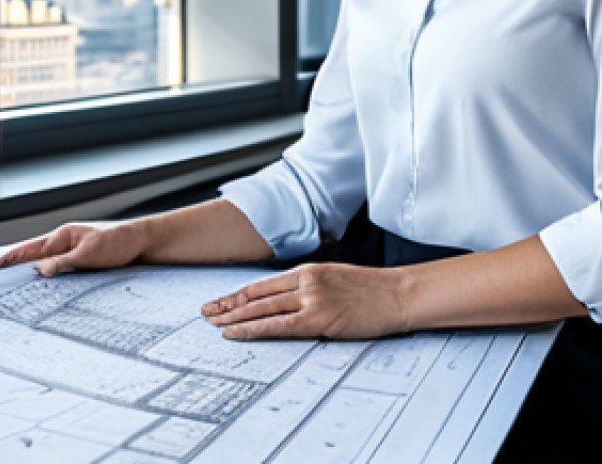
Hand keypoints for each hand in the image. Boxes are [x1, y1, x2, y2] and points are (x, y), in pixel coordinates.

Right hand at [0, 221, 148, 276]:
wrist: (142, 243)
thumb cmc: (119, 243)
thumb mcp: (90, 254)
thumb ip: (63, 263)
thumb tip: (38, 271)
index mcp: (62, 236)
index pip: (29, 248)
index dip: (8, 258)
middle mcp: (64, 243)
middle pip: (31, 256)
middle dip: (12, 266)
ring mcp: (71, 252)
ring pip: (43, 264)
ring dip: (27, 273)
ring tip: (9, 286)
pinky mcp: (80, 263)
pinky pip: (56, 271)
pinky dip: (45, 277)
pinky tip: (40, 288)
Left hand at [201, 262, 408, 339]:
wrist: (398, 295)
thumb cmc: (371, 291)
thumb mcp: (335, 279)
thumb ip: (310, 287)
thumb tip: (290, 301)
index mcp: (307, 271)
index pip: (263, 284)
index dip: (239, 294)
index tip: (221, 300)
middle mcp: (304, 281)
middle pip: (256, 294)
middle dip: (228, 304)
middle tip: (206, 312)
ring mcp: (310, 298)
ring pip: (262, 308)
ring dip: (234, 316)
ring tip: (214, 323)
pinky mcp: (319, 318)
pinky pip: (278, 325)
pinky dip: (254, 328)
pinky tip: (236, 332)